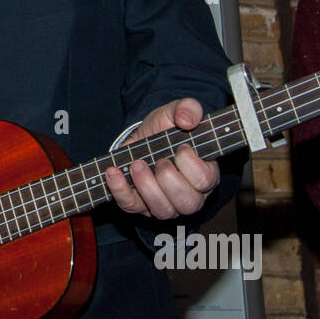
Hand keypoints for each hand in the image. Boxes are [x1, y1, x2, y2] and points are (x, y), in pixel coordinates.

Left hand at [104, 98, 219, 219]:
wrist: (141, 136)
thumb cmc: (166, 128)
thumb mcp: (176, 111)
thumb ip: (188, 108)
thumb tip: (188, 119)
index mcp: (206, 174)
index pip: (205, 180)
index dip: (191, 164)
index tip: (180, 147)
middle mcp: (190, 195)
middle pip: (188, 203)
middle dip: (168, 179)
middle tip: (158, 160)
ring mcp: (166, 205)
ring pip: (162, 210)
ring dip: (146, 186)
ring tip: (136, 164)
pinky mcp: (141, 206)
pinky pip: (131, 206)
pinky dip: (120, 190)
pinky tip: (113, 172)